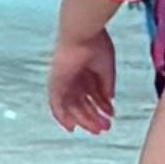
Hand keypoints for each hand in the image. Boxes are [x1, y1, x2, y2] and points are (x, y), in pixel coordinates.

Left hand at [47, 16, 116, 138]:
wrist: (81, 34)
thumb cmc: (95, 43)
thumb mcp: (106, 69)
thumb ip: (107, 86)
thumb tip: (109, 102)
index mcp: (84, 70)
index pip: (91, 94)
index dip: (101, 107)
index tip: (109, 118)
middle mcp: (72, 77)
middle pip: (82, 102)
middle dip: (94, 116)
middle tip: (105, 128)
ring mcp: (63, 80)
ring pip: (72, 106)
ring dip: (84, 118)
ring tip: (97, 129)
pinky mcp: (55, 83)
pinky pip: (56, 104)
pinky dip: (62, 116)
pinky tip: (71, 127)